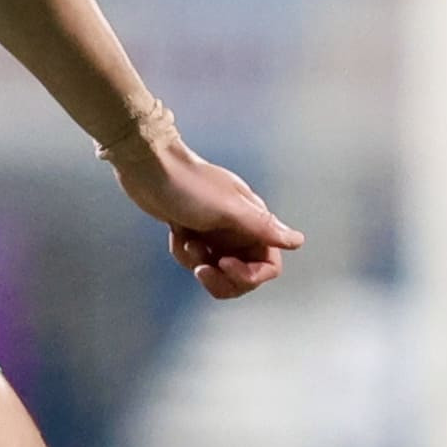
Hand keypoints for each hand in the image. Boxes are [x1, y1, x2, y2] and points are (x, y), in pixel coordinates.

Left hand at [109, 129, 300, 301]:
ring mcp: (216, 233)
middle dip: (220, 277)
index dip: (250, 275)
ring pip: (216, 270)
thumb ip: (264, 227)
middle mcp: (239, 230)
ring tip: (186, 240)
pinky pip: (195, 260)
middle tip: (201, 268)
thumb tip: (298, 241)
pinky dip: (183, 252)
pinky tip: (176, 233)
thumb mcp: (229, 209)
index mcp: (253, 221)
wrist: (148, 169)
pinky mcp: (195, 233)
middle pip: (243, 275)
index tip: (226, 265)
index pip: (268, 265)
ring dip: (197, 262)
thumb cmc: (189, 186)